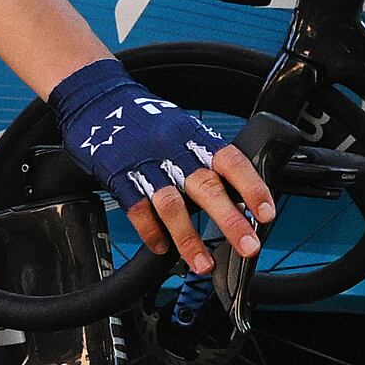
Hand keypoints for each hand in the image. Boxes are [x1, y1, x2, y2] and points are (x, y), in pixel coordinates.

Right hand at [49, 59, 275, 265]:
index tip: (267, 213)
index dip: (252, 187)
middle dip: (230, 220)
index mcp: (195, 137)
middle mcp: (175, 151)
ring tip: (202, 264)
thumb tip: (236, 192)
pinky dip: (151, 232)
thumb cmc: (144, 118)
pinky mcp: (121, 178)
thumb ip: (204, 157)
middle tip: (248, 246)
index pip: (232, 162)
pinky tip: (162, 249)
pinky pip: (139, 210)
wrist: (97, 100)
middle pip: (206, 188)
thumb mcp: (182, 127)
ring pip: (172, 205)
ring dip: (189, 239)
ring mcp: (147, 165)